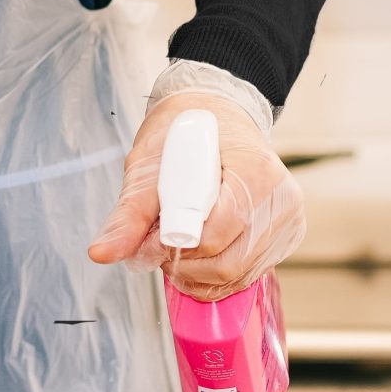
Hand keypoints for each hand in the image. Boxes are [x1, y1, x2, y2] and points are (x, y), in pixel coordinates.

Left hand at [87, 91, 304, 301]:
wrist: (217, 115)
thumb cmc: (186, 134)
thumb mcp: (149, 163)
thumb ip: (129, 213)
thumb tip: (102, 252)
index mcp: (253, 169)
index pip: (215, 233)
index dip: (177, 244)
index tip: (153, 233)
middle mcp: (281, 198)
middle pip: (229, 262)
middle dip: (185, 263)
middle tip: (160, 242)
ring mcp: (288, 219)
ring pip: (238, 275)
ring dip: (199, 272)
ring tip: (179, 242)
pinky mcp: (287, 236)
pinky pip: (249, 274)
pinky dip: (217, 273)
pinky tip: (201, 251)